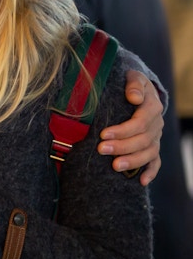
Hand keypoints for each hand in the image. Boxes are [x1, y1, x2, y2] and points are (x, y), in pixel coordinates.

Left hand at [99, 69, 162, 184]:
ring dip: (133, 161)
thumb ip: (134, 84)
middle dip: (122, 147)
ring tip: (115, 166)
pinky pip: (155, 162)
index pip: (140, 122)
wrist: (136, 88)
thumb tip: (134, 97)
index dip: (122, 130)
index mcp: (152, 107)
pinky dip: (150, 172)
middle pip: (143, 140)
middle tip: (101, 150)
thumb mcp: (132, 76)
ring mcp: (155, 137)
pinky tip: (140, 182)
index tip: (103, 134)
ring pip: (149, 153)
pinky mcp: (152, 146)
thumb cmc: (130, 82)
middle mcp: (156, 124)